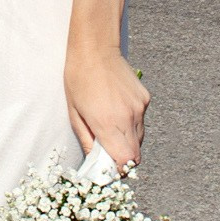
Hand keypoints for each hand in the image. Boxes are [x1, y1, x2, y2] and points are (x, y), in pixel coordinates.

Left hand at [67, 45, 148, 170]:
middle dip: (124, 160)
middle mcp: (128, 118)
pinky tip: (118, 110)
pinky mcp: (144, 98)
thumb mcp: (74, 114)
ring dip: (128, 141)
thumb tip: (95, 161)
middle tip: (110, 155)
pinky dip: (132, 123)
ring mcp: (139, 108)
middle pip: (136, 154)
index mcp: (108, 123)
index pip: (125, 160)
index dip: (120, 170)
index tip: (110, 170)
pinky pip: (141, 120)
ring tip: (112, 129)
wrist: (95, 49)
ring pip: (139, 138)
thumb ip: (87, 141)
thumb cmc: (78, 80)